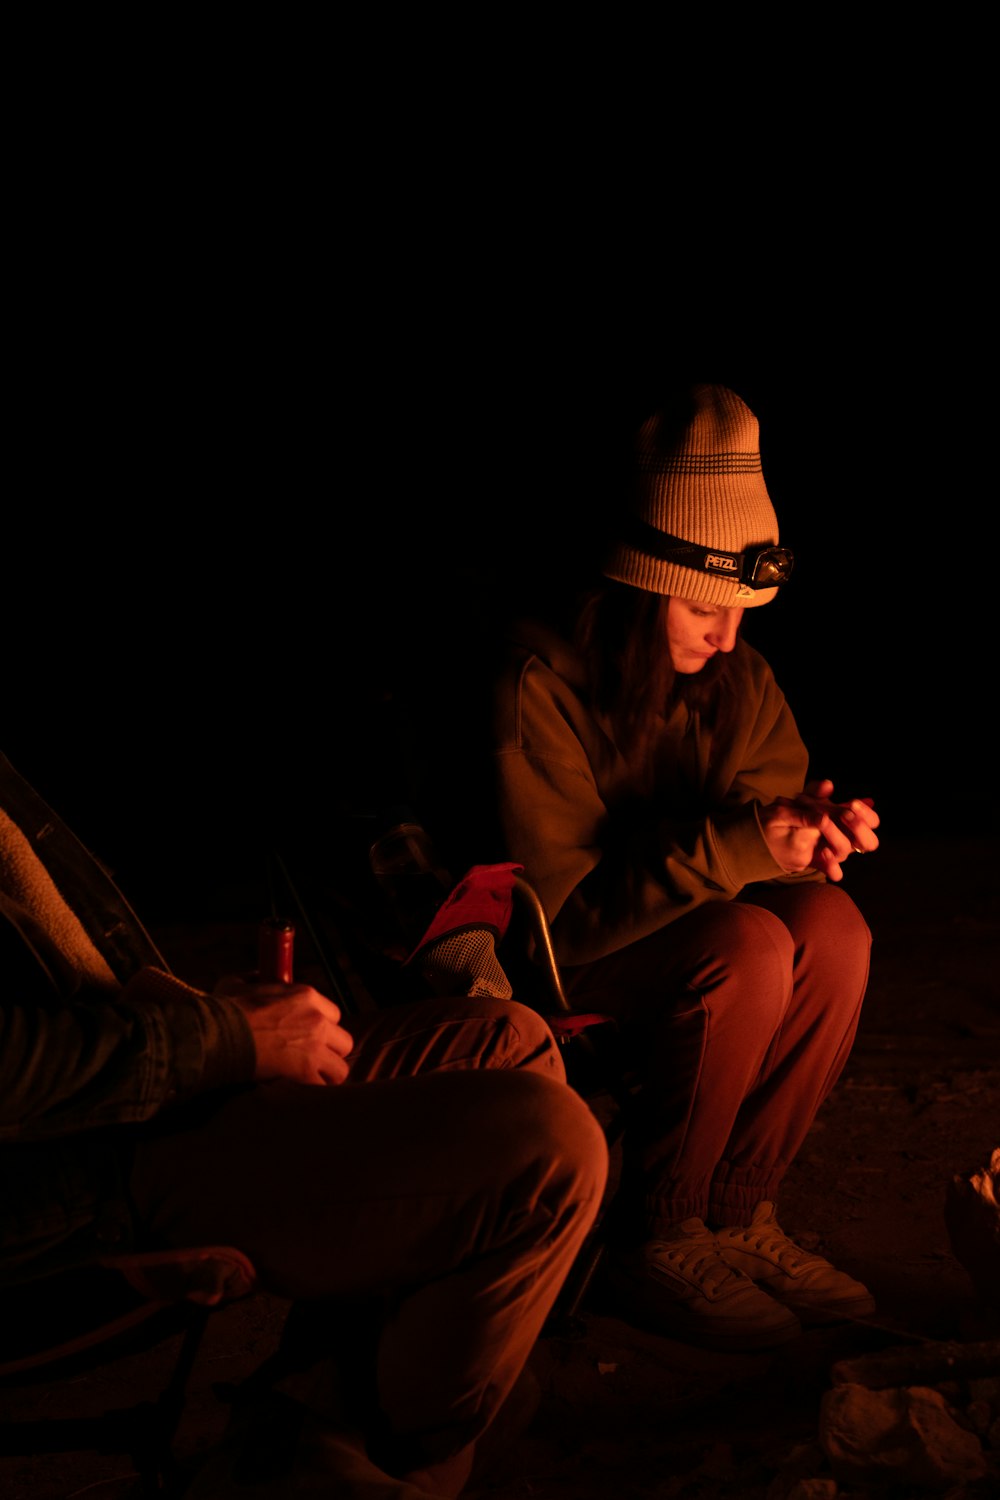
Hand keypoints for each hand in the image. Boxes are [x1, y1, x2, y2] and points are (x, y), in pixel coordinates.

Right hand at [214, 976, 353, 1085]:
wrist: (217, 1035)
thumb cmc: (225, 1010)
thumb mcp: (239, 983)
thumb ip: (255, 980)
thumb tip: (256, 977)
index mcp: (307, 996)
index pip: (333, 1015)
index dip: (322, 1027)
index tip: (307, 1036)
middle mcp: (318, 1019)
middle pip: (343, 1041)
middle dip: (329, 1052)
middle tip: (311, 1060)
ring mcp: (314, 1046)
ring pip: (339, 1067)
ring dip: (325, 1075)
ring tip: (309, 1080)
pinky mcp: (305, 1071)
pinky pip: (322, 1087)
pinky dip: (312, 1091)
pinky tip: (299, 1091)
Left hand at [765, 779, 879, 881]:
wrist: (784, 832)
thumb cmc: (805, 812)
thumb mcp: (809, 798)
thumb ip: (816, 791)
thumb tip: (827, 785)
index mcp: (853, 823)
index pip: (873, 822)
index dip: (867, 814)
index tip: (853, 802)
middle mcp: (850, 840)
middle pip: (870, 842)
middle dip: (859, 827)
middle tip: (844, 814)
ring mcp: (838, 854)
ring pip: (846, 851)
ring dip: (835, 835)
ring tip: (823, 822)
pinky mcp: (825, 865)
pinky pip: (835, 872)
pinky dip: (832, 865)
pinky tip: (823, 853)